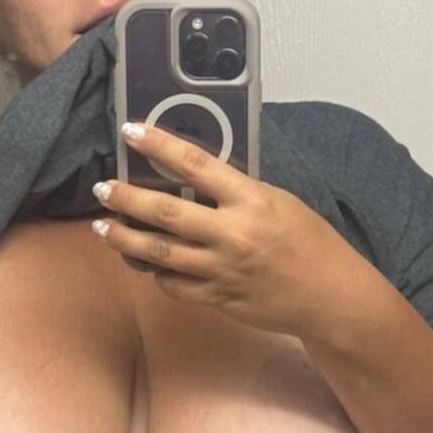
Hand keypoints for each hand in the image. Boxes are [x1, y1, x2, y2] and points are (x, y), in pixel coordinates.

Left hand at [91, 121, 354, 337]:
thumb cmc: (309, 243)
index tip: (130, 132)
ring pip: (158, 253)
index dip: (159, 145)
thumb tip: (192, 178)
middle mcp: (232, 234)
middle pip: (164, 212)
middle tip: (102, 189)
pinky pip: (173, 285)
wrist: (330, 296)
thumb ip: (235, 193)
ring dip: (124, 239)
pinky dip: (155, 271)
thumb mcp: (278, 202)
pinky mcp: (217, 299)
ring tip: (102, 227)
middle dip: (125, 199)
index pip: (195, 164)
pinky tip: (144, 262)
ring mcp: (221, 270)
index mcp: (251, 200)